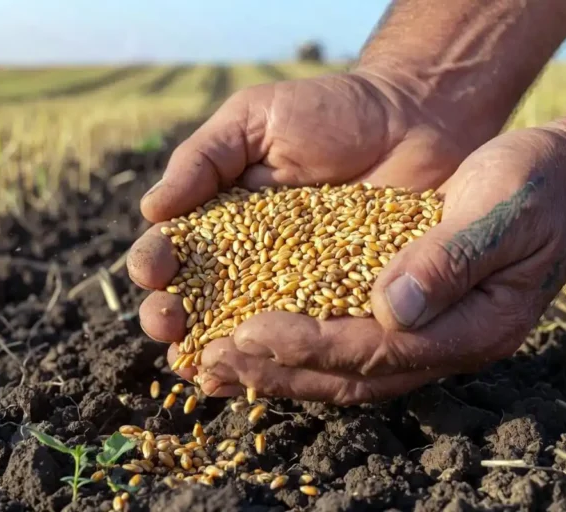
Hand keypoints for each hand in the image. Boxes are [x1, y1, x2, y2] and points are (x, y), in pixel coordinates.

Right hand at [127, 69, 487, 382]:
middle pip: (198, 300)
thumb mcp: (254, 119)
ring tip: (198, 365)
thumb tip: (151, 209)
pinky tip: (251, 379)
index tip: (152, 271)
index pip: (175, 249)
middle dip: (173, 317)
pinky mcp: (343, 305)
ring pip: (244, 331)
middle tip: (166, 325)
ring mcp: (296, 288)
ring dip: (214, 351)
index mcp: (221, 219)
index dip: (155, 263)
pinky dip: (279, 362)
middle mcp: (250, 261)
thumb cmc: (327, 111)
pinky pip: (307, 340)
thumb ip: (203, 158)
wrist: (414, 118)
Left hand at [191, 125, 565, 403]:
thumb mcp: (502, 209)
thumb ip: (450, 259)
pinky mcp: (403, 311)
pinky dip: (294, 342)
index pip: (378, 350)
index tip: (252, 330)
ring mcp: (422, 332)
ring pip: (340, 366)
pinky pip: (342, 336)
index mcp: (472, 326)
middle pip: (349, 373)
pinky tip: (250, 333)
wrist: (555, 180)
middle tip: (211, 360)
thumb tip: (391, 309)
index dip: (312, 344)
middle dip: (278, 368)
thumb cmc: (535, 186)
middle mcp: (441, 342)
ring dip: (276, 366)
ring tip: (214, 360)